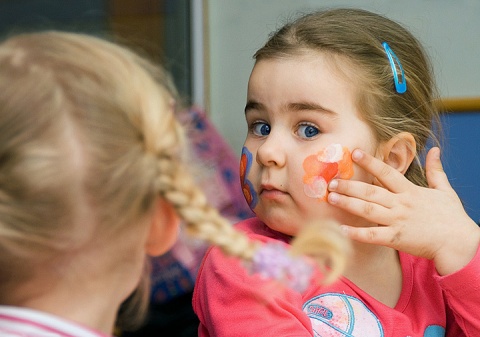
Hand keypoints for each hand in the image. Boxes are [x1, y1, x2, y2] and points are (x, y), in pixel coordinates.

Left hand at [327, 147, 479, 275]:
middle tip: (331, 181)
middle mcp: (401, 204)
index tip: (354, 153)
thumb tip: (434, 150)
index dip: (370, 162)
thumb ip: (436, 170)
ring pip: (368, 210)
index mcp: (410, 191)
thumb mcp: (445, 190)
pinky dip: (357, 233)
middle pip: (370, 191)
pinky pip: (373, 236)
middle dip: (349, 185)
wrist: (460, 244)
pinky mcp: (396, 239)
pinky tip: (342, 229)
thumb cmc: (452, 218)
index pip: (387, 172)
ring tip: (331, 197)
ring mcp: (397, 221)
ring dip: (348, 203)